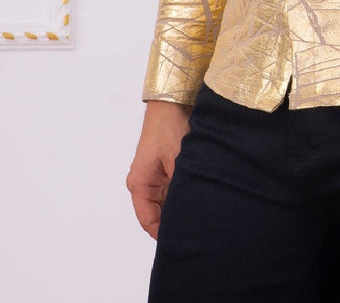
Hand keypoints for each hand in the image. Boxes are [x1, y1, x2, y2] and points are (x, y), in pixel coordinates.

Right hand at [127, 100, 190, 238]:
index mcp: (139, 184)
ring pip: (167, 201)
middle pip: (158, 213)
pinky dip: (183, 192)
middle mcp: (144, 182)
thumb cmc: (168, 127)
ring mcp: (154, 175)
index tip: (183, 239)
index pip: (149, 221)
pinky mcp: (165, 167)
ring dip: (180, 204)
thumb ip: (180, 189)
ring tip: (198, 211)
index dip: (165, 233)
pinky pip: (173, 188)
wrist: (173, 101)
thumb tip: (189, 212)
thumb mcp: (177, 162)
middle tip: (195, 227)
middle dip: (175, 219)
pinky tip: (197, 194)